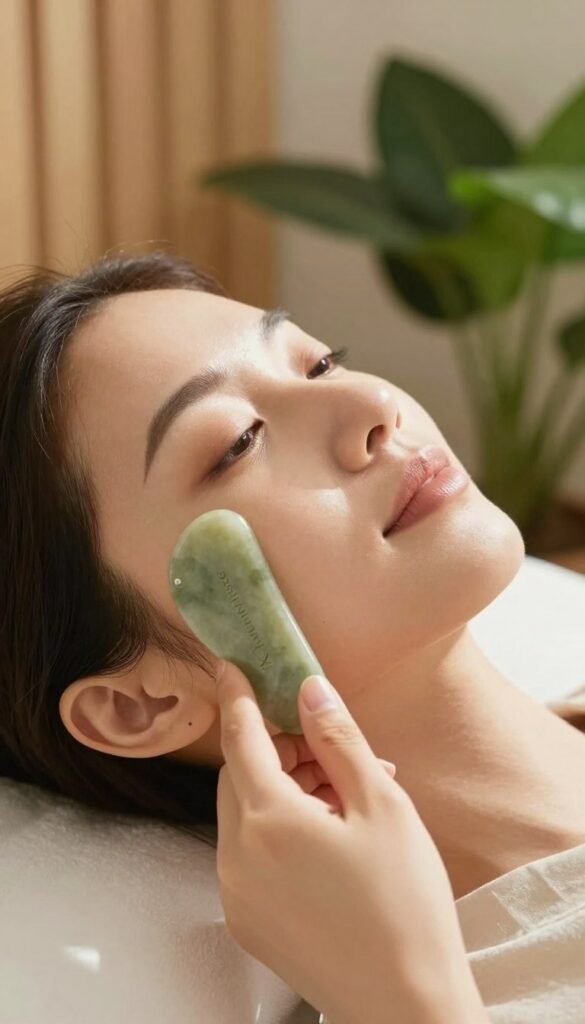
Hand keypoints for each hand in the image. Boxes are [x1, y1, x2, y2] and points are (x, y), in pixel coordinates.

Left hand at [215, 663, 485, 1023]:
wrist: (406, 1006)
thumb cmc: (404, 903)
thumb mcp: (381, 806)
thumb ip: (339, 740)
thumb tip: (310, 688)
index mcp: (268, 820)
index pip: (240, 737)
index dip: (237, 695)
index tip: (231, 663)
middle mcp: (236, 856)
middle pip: (241, 776)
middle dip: (276, 748)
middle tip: (327, 745)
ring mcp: (236, 894)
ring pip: (246, 815)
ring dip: (284, 790)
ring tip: (348, 796)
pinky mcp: (247, 922)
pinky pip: (250, 854)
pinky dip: (279, 831)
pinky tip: (330, 835)